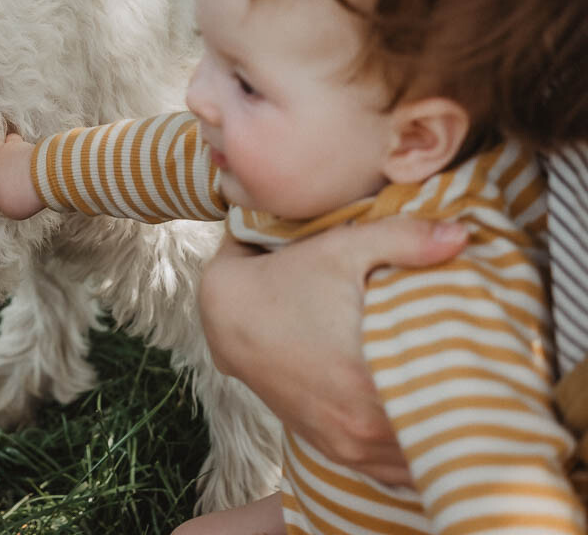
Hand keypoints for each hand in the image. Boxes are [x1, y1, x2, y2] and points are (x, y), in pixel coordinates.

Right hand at [198, 217, 467, 484]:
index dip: (471, 386)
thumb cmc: (282, 282)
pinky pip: (387, 471)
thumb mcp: (340, 249)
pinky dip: (407, 456)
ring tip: (443, 404)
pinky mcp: (331, 446)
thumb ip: (403, 239)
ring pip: (414, 459)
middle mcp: (360, 422)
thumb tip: (462, 235)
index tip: (479, 362)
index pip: (446, 401)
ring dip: (432, 437)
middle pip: (434, 433)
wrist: (226, 317)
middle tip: (466, 379)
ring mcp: (346, 441)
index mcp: (370, 379)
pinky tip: (415, 430)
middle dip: (454, 411)